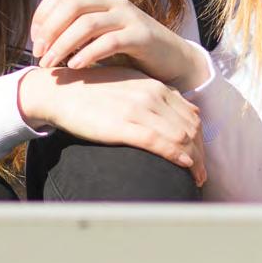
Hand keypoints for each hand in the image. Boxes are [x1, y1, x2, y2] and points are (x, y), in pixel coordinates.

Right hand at [17, 65, 205, 185]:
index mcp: (153, 85)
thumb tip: (171, 113)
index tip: (199, 156)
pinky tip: (184, 166)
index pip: (191, 115)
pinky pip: (159, 142)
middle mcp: (151, 95)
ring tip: (196, 178)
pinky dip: (177, 155)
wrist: (59, 91)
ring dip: (195, 160)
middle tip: (202, 174)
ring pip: (181, 136)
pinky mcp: (123, 125)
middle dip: (202, 154)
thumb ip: (150, 95)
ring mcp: (138, 109)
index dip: (200, 139)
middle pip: (191, 128)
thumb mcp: (126, 84)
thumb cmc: (90, 90)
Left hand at [30, 0, 208, 90]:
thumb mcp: (97, 38)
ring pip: (87, 23)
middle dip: (50, 30)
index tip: (34, 40)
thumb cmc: (127, 51)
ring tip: (51, 64)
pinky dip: (89, 53)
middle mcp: (112, 1)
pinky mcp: (142, 35)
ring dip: (64, 44)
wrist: (171, 59)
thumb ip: (74, 35)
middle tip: (38, 54)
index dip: (42, 15)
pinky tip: (76, 66)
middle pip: (71, 5)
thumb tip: (41, 45)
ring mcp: (128, 16)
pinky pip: (110, 41)